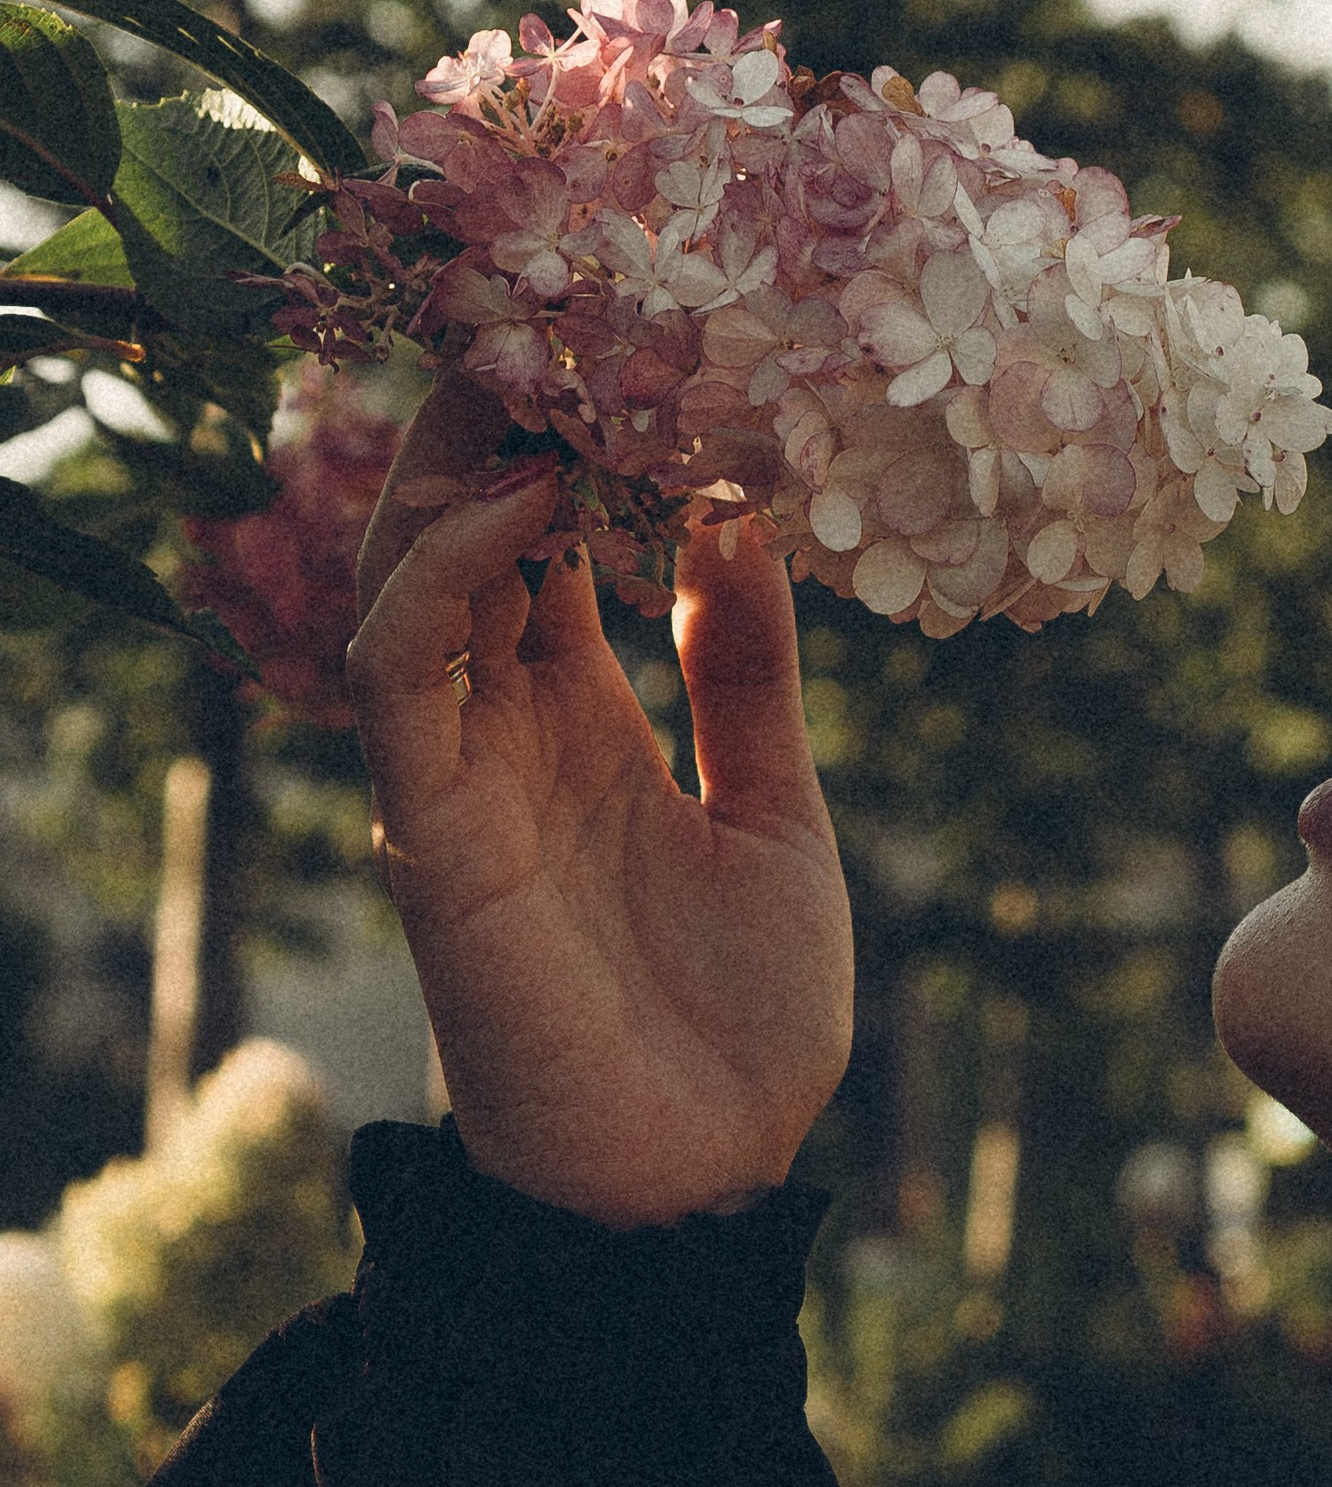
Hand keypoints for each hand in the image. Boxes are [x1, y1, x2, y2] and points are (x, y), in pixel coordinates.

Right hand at [347, 371, 854, 1225]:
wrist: (710, 1175)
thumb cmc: (744, 1018)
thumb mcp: (778, 813)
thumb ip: (752, 673)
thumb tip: (741, 515)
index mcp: (589, 720)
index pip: (543, 543)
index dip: (570, 441)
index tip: (632, 343)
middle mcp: (509, 729)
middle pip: (460, 532)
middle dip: (495, 422)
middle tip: (563, 312)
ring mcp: (459, 773)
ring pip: (402, 576)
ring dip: (457, 468)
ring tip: (543, 378)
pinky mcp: (432, 826)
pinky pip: (398, 670)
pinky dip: (446, 573)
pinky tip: (524, 507)